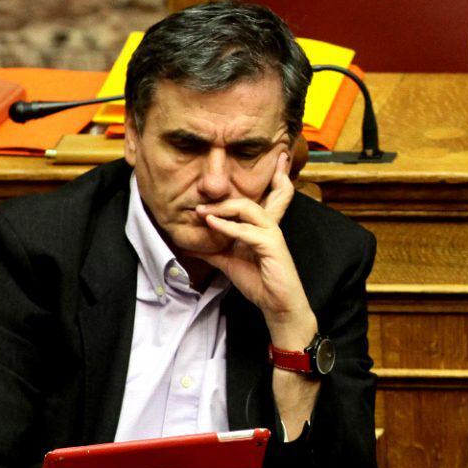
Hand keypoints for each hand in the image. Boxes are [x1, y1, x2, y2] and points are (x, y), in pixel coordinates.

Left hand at [197, 152, 315, 347]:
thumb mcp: (230, 263)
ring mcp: (273, 235)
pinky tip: (212, 225)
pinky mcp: (272, 246)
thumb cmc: (259, 283)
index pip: (270, 196)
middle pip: (260, 196)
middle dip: (239, 189)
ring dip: (223, 208)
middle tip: (205, 197)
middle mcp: (271, 226)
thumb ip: (213, 251)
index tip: (271, 161)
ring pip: (250, 209)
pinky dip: (228, 227)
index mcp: (264, 227)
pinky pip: (247, 232)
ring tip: (202, 212)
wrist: (278, 306)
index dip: (274, 177)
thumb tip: (189, 245)